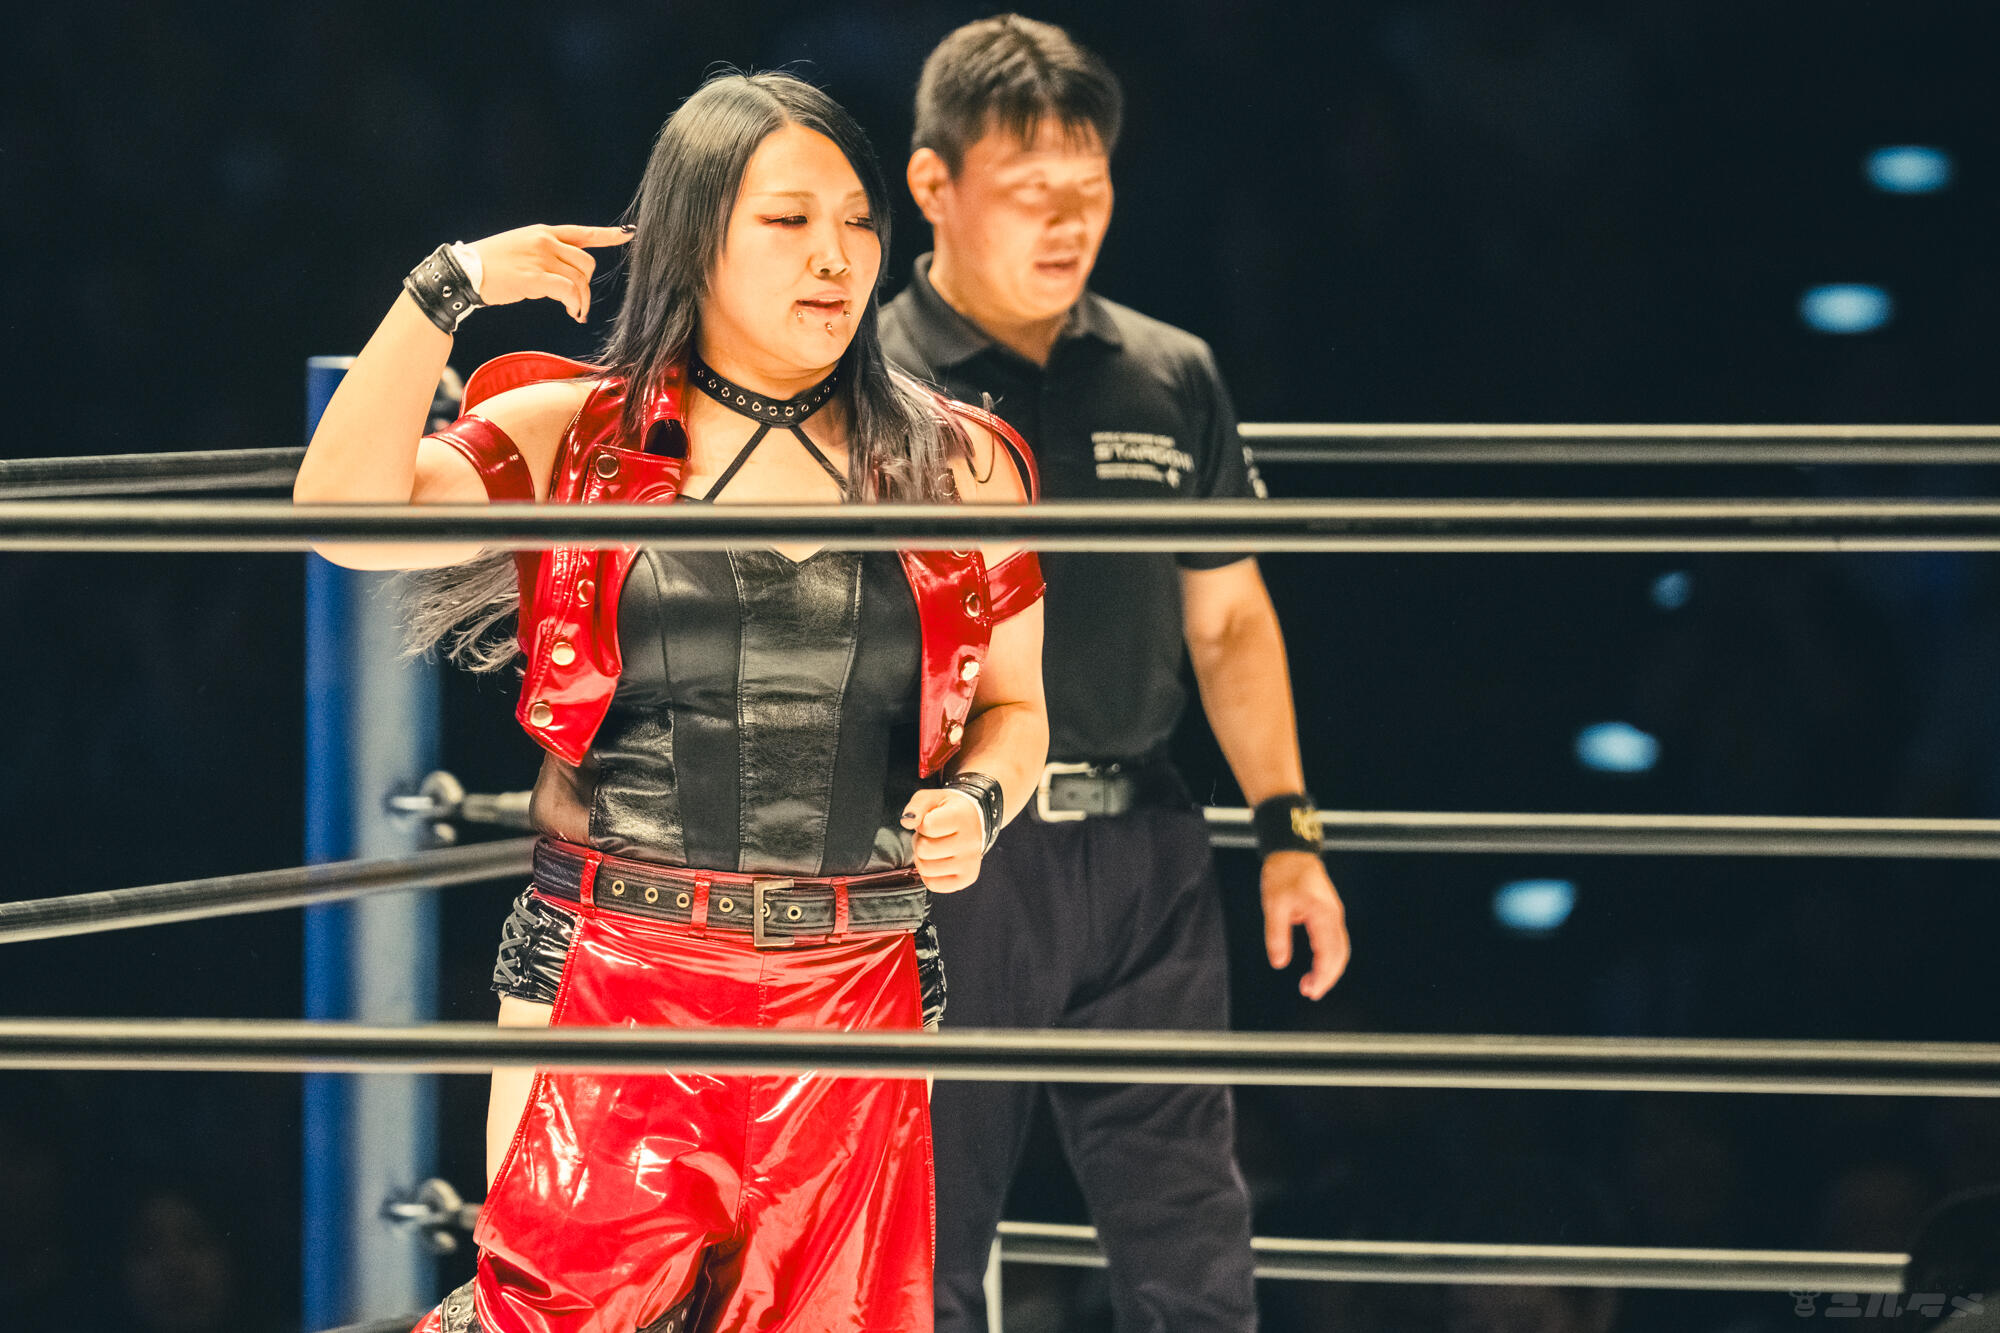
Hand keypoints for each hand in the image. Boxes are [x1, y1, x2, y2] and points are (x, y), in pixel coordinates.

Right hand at [467, 224, 632, 323]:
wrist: (464, 271)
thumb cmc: (491, 265)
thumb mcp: (520, 248)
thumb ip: (544, 254)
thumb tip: (564, 275)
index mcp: (543, 232)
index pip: (582, 233)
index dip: (608, 235)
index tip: (629, 234)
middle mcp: (545, 241)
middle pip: (587, 263)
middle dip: (587, 285)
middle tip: (578, 302)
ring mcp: (540, 257)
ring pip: (580, 279)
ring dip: (582, 300)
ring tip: (575, 311)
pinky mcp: (534, 277)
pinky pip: (568, 291)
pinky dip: (575, 304)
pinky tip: (571, 312)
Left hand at [901, 789, 985, 892]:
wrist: (975, 821)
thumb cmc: (948, 810)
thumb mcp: (931, 798)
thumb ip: (916, 806)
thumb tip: (907, 822)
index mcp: (962, 817)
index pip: (927, 826)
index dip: (922, 824)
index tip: (931, 820)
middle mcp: (970, 841)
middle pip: (924, 849)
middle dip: (920, 842)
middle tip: (930, 836)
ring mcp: (971, 862)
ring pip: (926, 869)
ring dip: (923, 858)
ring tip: (933, 848)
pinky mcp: (968, 878)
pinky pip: (934, 885)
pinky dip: (929, 875)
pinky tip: (937, 862)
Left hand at [1261, 851, 1349, 999]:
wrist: (1292, 852)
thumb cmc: (1283, 874)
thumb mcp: (1273, 905)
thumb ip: (1277, 935)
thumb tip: (1279, 962)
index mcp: (1322, 915)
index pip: (1328, 953)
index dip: (1322, 976)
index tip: (1310, 990)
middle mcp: (1333, 916)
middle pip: (1340, 955)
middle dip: (1328, 977)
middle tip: (1310, 992)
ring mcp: (1333, 914)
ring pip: (1340, 949)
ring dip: (1329, 969)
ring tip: (1311, 984)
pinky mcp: (1329, 913)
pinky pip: (1335, 941)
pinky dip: (1328, 957)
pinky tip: (1317, 966)